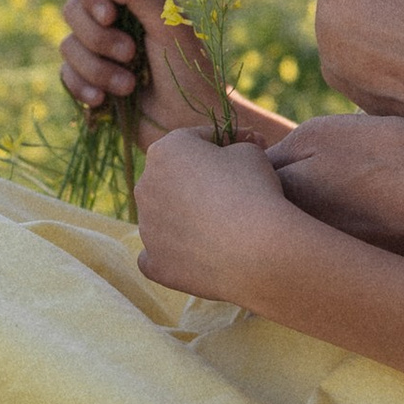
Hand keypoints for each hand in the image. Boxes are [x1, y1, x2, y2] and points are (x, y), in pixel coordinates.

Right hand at [59, 0, 221, 134]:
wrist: (191, 123)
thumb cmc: (189, 68)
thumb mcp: (169, 23)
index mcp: (131, 0)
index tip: (111, 15)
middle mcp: (110, 21)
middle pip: (71, 11)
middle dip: (98, 38)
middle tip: (131, 54)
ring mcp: (97, 52)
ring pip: (67, 47)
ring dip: (97, 68)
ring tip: (129, 86)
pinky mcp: (89, 82)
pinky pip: (66, 76)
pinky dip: (83, 88)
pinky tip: (103, 100)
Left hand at [133, 130, 297, 298]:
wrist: (257, 249)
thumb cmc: (254, 190)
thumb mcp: (251, 152)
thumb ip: (231, 148)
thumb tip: (226, 160)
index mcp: (165, 150)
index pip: (194, 140)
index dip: (222, 143)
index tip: (246, 149)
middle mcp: (145, 186)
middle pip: (173, 178)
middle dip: (197, 180)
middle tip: (232, 190)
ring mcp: (146, 228)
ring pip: (164, 216)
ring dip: (185, 217)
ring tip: (222, 226)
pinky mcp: (154, 263)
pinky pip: (157, 254)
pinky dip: (173, 253)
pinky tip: (195, 254)